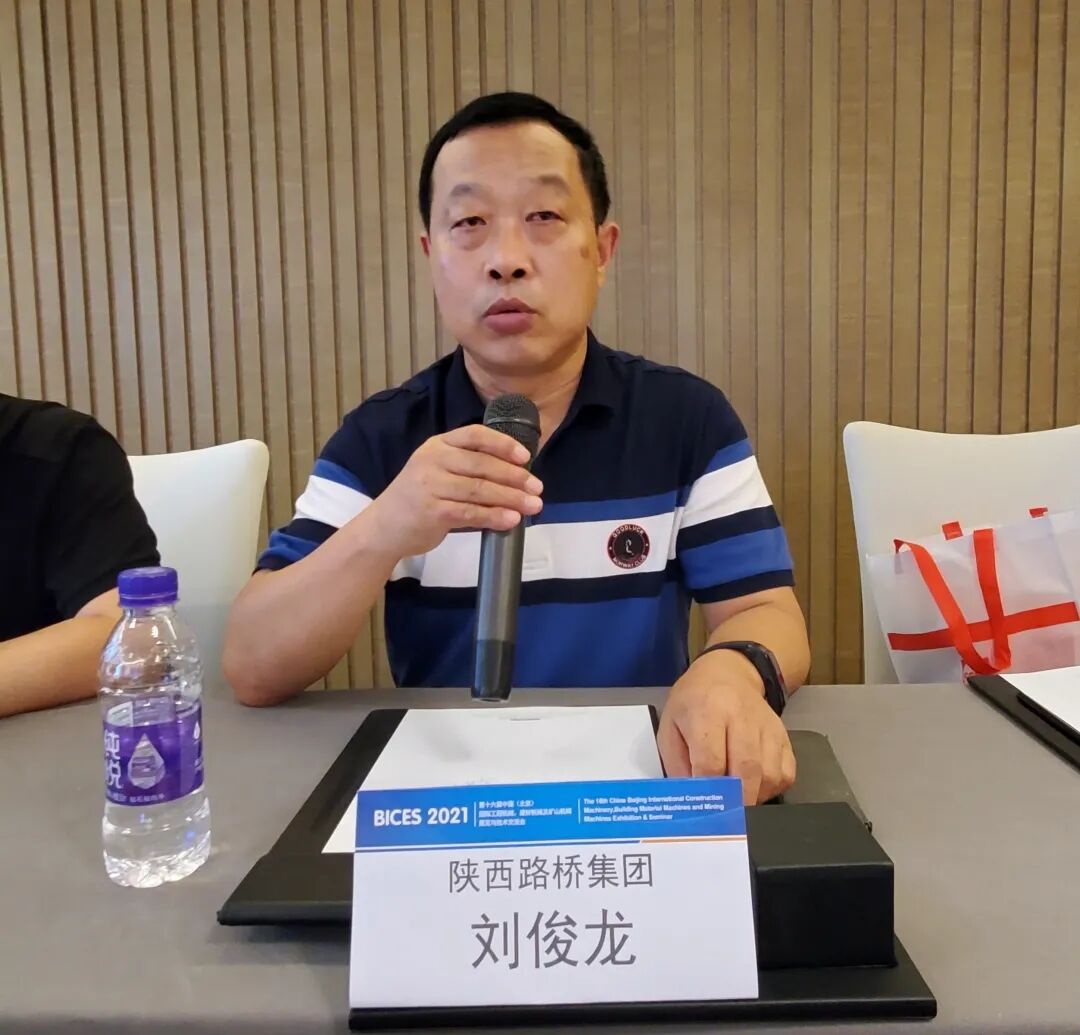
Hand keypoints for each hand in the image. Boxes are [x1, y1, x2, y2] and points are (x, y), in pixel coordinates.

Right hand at [363, 424, 543, 559]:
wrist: (384, 527)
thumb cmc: (418, 499)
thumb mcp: (437, 471)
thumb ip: (467, 467)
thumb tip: (515, 475)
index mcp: (438, 445)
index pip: (475, 435)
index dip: (503, 444)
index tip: (525, 457)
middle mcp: (433, 460)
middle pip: (482, 464)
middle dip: (515, 476)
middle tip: (538, 487)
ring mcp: (430, 485)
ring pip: (480, 489)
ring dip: (511, 498)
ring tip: (532, 505)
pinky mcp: (432, 511)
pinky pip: (471, 513)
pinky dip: (494, 516)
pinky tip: (511, 520)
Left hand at [657, 650, 795, 804]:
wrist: (728, 673)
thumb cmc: (693, 701)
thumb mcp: (670, 726)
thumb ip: (677, 764)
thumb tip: (692, 801)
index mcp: (707, 711)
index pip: (711, 761)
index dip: (708, 791)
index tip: (702, 809)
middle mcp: (742, 717)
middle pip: (746, 770)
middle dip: (735, 801)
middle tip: (724, 817)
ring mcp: (767, 726)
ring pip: (770, 775)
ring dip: (754, 797)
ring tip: (737, 799)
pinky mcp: (784, 736)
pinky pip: (786, 773)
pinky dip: (772, 789)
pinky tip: (754, 786)